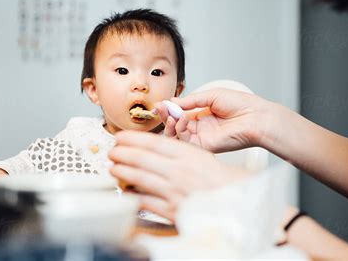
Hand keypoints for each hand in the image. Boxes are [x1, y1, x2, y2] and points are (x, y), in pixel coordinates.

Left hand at [109, 131, 248, 221]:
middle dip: (121, 153)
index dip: (132, 138)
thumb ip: (178, 151)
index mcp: (187, 154)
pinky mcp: (172, 210)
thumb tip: (152, 147)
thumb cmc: (218, 180)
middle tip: (112, 152)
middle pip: (141, 158)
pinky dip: (132, 195)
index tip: (120, 137)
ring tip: (113, 168)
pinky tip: (125, 191)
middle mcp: (179, 170)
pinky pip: (145, 201)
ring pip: (139, 178)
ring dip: (122, 172)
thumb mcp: (200, 156)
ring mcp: (174, 190)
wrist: (235, 203)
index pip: (153, 142)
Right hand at [155, 88, 275, 152]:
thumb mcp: (211, 96)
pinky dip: (180, 131)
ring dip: (170, 125)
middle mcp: (200, 128)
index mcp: (202, 116)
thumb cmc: (240, 104)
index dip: (168, 110)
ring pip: (177, 137)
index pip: (179, 115)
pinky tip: (182, 120)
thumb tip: (171, 102)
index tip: (160, 104)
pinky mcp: (205, 147)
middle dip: (165, 117)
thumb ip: (190, 101)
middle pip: (175, 127)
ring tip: (171, 115)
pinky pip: (186, 143)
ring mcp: (202, 138)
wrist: (256, 116)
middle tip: (160, 108)